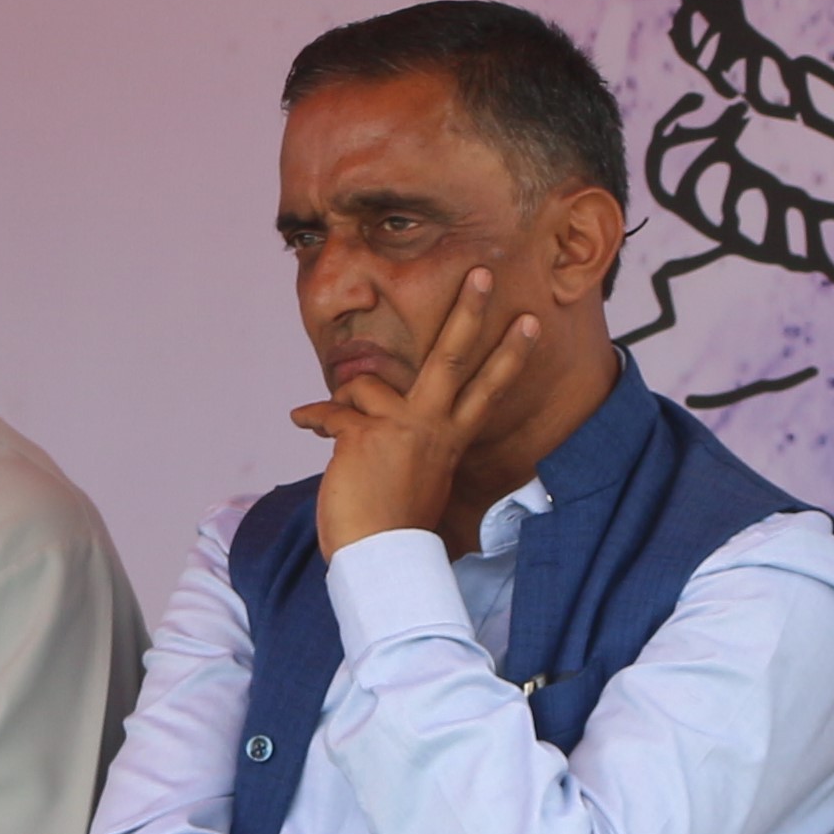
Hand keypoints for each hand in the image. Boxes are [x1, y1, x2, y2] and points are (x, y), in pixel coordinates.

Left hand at [294, 267, 534, 555]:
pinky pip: (333, 411)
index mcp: (450, 441)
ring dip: (345, 397)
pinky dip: (315, 415)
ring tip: (329, 419)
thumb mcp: (413, 477)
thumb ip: (404, 440)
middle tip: (483, 271)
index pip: (487, 390)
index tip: (530, 321)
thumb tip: (360, 413)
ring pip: (370, 382)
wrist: (379, 561)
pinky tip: (303, 420)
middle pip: (456, 358)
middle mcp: (433, 429)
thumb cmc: (394, 526)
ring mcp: (401, 428)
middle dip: (470, 311)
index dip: (510, 354)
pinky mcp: (365, 435)